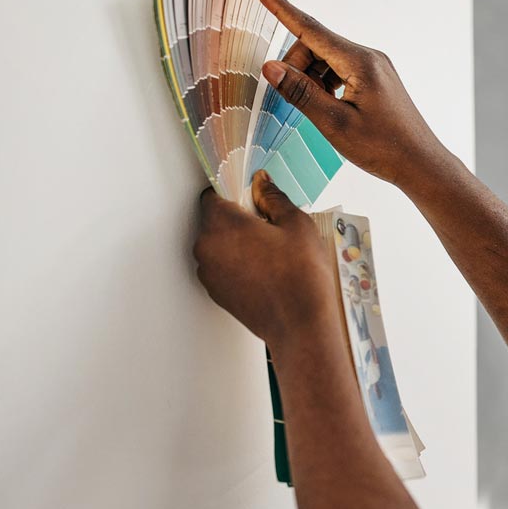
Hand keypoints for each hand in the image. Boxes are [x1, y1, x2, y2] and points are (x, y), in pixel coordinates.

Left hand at [193, 170, 337, 346]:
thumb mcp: (296, 224)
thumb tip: (262, 183)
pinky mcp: (216, 292)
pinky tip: (266, 270)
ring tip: (271, 252)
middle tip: (270, 227)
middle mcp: (206, 247)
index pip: (213, 195)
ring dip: (238, 242)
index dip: (234, 192)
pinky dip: (238, 263)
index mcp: (222, 224)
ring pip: (219, 244)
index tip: (253, 198)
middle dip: (238, 218)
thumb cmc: (301, 277)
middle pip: (215, 220)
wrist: (300, 325)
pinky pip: (222, 267)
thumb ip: (273, 197)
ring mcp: (209, 273)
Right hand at [254, 0, 448, 186]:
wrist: (420, 164)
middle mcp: (369, 57)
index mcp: (360, 62)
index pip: (311, 29)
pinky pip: (340, 70)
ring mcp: (374, 66)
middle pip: (315, 46)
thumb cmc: (384, 148)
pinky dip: (325, 84)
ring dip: (311, 79)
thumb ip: (301, 93)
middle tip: (295, 102)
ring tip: (320, 111)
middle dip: (297, 68)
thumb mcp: (335, 123)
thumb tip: (271, 67)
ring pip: (326, 59)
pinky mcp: (375, 78)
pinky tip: (329, 107)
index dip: (281, 8)